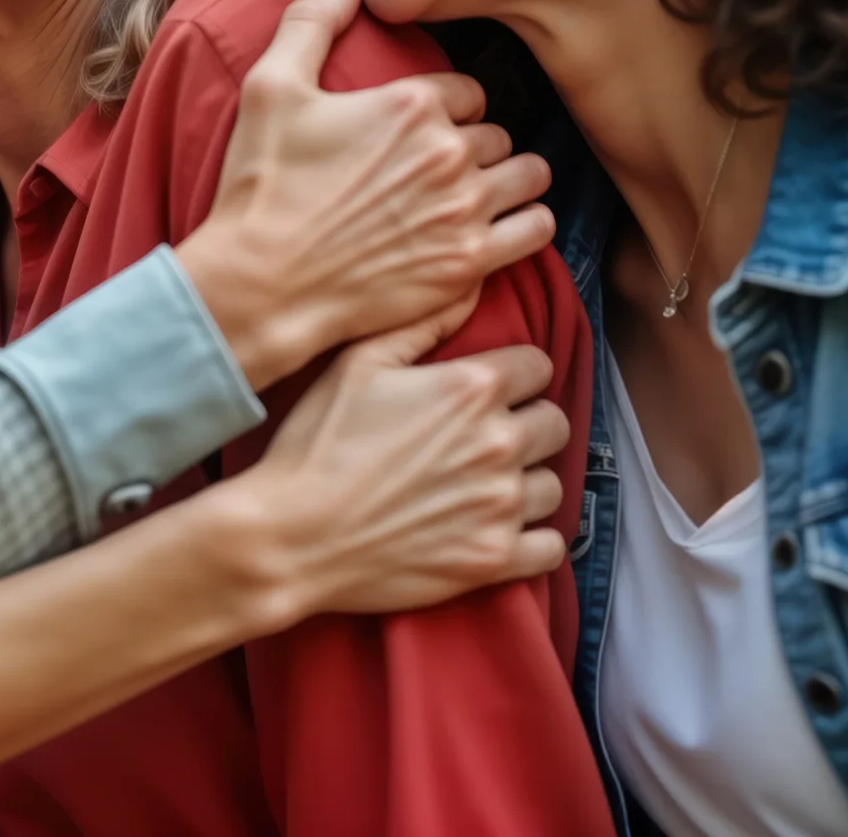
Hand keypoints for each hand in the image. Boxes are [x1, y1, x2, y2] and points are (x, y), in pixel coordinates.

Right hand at [173, 0, 554, 385]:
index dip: (448, 108)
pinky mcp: (468, 263)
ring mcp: (463, 211)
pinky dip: (522, 226)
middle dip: (475, 146)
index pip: (468, 90)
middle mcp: (448, 153)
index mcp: (410, 103)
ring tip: (478, 194)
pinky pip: (536, 230)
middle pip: (497, 134)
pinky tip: (494, 230)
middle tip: (439, 168)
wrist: (261, 282)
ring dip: (510, 181)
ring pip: (529, 176)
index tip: (421, 129)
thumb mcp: (271, 88)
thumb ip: (311, 22)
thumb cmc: (262, 185)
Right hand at [235, 302, 569, 624]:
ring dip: (525, 482)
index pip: (538, 366)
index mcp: (471, 388)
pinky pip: (550, 546)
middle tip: (484, 439)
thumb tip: (473, 288)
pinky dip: (531, 539)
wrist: (293, 536)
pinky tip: (497, 530)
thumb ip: (422, 324)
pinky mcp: (495, 559)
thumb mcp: (356, 364)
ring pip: (553, 485)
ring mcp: (501, 506)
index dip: (513, 374)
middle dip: (525, 425)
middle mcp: (498, 443)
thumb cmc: (317, 444)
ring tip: (485, 486)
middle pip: (554, 423)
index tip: (488, 391)